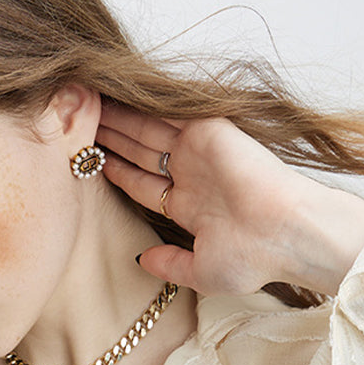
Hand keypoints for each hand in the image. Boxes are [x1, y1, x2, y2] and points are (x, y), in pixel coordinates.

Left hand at [96, 103, 363, 297]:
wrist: (287, 235)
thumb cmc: (253, 260)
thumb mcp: (201, 271)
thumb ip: (168, 264)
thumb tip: (140, 260)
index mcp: (190, 206)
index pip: (141, 182)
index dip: (114, 171)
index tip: (85, 162)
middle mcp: (192, 174)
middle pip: (140, 149)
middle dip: (109, 136)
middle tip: (76, 120)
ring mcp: (201, 150)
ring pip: (148, 127)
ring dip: (118, 115)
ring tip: (84, 99)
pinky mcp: (210, 129)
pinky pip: (168, 110)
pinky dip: (142, 101)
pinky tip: (112, 92)